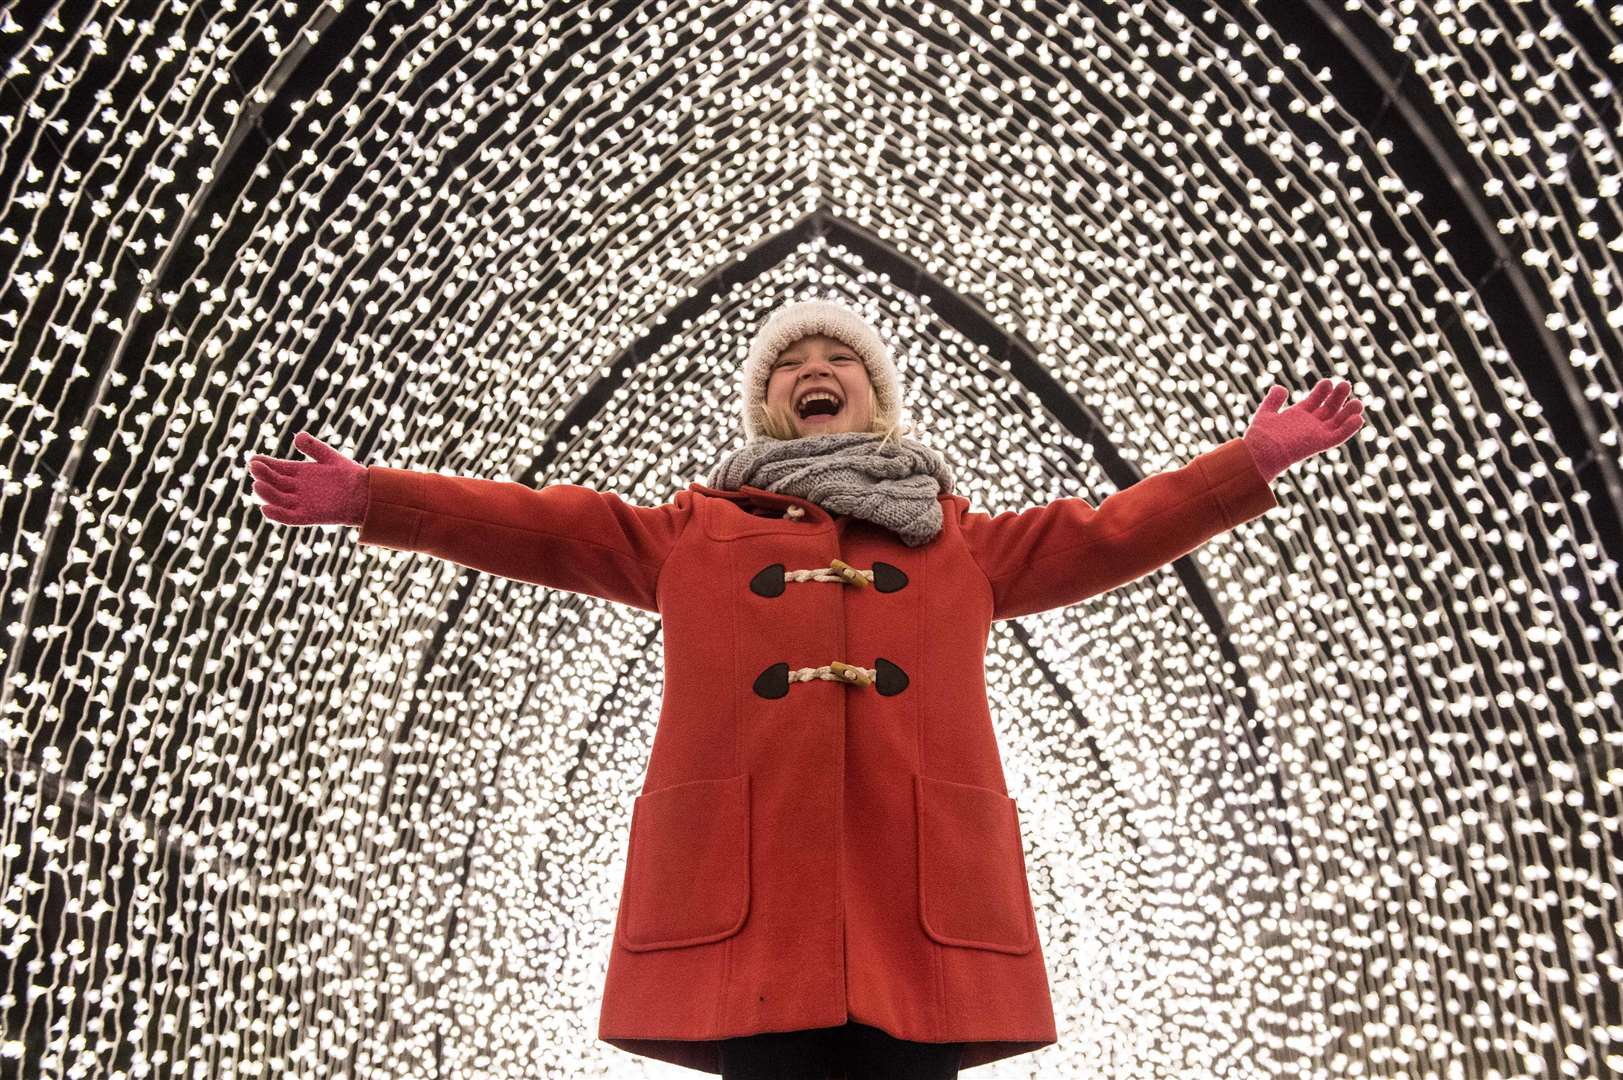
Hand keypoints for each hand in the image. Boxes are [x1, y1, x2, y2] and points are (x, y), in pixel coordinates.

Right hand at [249, 431, 368, 526]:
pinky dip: (278, 515)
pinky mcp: (308, 516)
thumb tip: (297, 437)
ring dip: (267, 494)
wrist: (367, 494)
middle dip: (263, 475)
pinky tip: (266, 509)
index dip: (264, 464)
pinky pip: (289, 517)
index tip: (254, 458)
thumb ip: (314, 447)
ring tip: (257, 485)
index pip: (277, 468)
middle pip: (274, 482)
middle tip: (254, 467)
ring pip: (278, 499)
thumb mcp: (329, 457)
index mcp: (299, 473)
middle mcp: (296, 488)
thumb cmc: (350, 475)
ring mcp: (301, 503)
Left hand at [1243, 379, 1364, 483]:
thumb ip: (1274, 400)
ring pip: (1337, 422)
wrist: (1260, 453)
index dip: (1322, 391)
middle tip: (1346, 384)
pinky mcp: (1320, 444)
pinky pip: (1338, 437)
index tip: (1328, 381)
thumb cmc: (1259, 437)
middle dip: (1338, 397)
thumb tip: (1281, 388)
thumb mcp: (1266, 413)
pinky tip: (1358, 419)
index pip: (1314, 401)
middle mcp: (1308, 425)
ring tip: (1357, 402)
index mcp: (1297, 417)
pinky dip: (1349, 429)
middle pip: (1328, 409)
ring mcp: (1315, 434)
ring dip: (1348, 412)